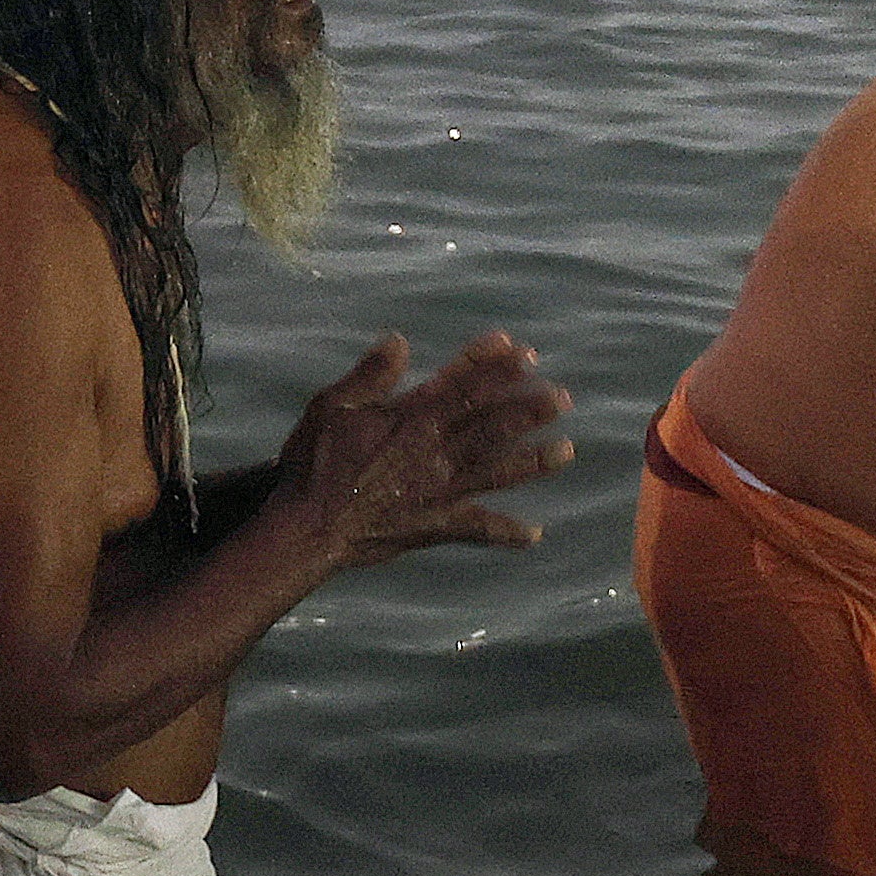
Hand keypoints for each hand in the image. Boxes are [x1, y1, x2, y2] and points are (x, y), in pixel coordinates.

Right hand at [275, 332, 576, 567]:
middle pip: (492, 423)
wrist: (308, 526)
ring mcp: (440, 489)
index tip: (523, 352)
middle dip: (529, 408)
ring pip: (498, 470)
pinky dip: (507, 533)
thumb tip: (400, 340)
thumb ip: (370, 375)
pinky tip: (535, 534)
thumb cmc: (314, 463)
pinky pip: (478, 529)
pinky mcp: (436, 525)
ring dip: (534, 460)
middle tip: (562, 397)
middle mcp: (435, 450)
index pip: (463, 383)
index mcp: (412, 417)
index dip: (495, 366)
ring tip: (567, 451)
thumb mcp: (332, 406)